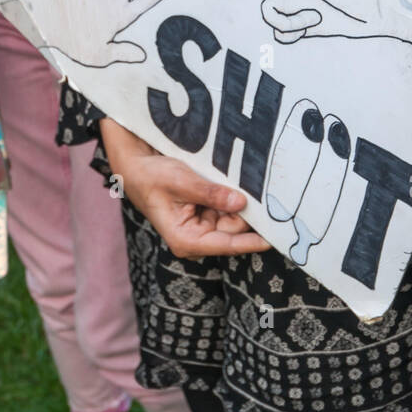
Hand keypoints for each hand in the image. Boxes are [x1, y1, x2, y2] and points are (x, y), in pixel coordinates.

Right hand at [101, 117, 269, 257]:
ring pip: (233, 217)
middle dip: (249, 214)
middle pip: (234, 229)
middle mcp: (196, 237)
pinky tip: (244, 184)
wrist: (136, 166)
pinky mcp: (205, 212)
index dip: (252, 241)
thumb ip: (210, 193)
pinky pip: (227, 207)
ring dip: (242, 203)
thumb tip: (241, 203)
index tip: (275, 238)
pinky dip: (234, 197)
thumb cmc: (151, 177)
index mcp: (186, 240)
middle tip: (269, 196)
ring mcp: (202, 224)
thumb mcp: (181, 182)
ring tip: (254, 184)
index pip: (227, 244)